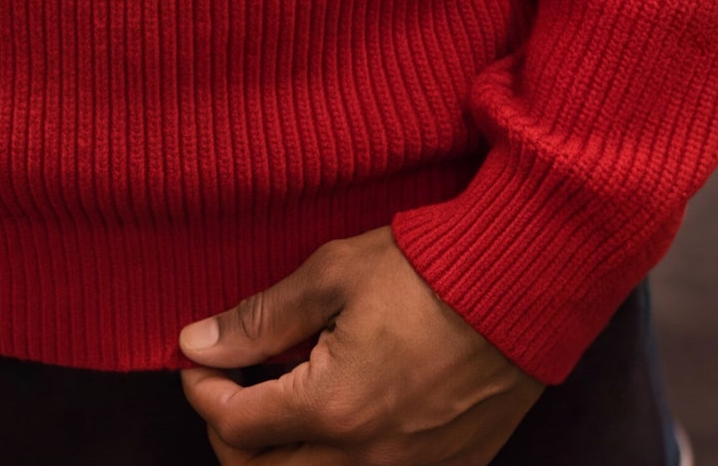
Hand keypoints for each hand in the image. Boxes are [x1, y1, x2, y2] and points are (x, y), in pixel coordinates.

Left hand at [178, 229, 540, 462]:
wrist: (521, 288)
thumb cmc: (427, 271)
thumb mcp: (332, 275)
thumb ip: (260, 319)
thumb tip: (197, 342)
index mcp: (333, 409)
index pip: (233, 425)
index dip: (202, 388)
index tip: (198, 358)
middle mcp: (367, 460)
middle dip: (231, 434)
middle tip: (230, 385)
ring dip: (281, 455)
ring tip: (280, 400)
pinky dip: (334, 459)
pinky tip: (336, 413)